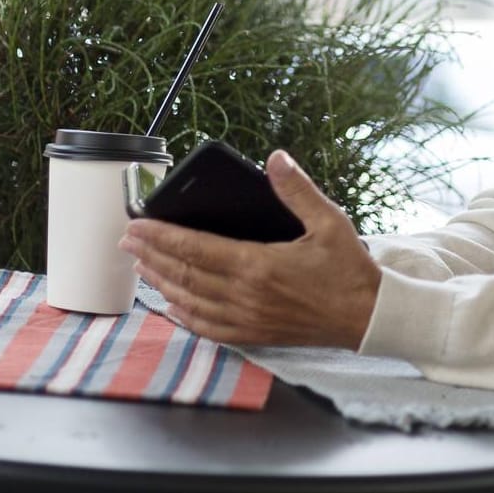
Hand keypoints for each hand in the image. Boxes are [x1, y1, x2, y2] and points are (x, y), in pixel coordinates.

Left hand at [119, 149, 381, 348]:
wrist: (366, 316)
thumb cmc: (349, 270)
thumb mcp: (329, 221)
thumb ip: (298, 190)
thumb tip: (276, 158)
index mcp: (259, 265)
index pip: (195, 248)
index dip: (161, 236)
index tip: (136, 225)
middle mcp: (245, 295)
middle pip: (184, 274)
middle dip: (151, 256)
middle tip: (127, 241)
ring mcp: (246, 318)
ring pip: (189, 301)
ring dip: (160, 282)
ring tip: (141, 267)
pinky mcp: (253, 334)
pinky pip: (207, 327)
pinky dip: (183, 315)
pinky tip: (171, 306)